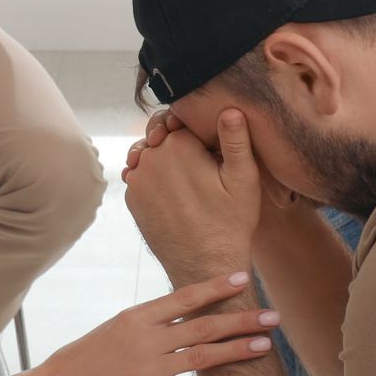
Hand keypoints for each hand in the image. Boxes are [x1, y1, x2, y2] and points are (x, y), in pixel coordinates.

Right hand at [37, 271, 283, 375]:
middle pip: (204, 326)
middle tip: (273, 316)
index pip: (184, 297)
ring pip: (203, 356)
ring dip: (238, 351)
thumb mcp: (116, 328)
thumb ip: (151, 322)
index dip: (216, 287)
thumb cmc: (87, 357)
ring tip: (266, 345)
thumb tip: (186, 311)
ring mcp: (149, 371)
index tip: (243, 278)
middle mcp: (146, 341)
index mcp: (136, 318)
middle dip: (242, 320)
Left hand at [122, 107, 264, 285]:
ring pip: (149, 155)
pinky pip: (141, 177)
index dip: (196, 130)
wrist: (205, 266)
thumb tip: (230, 109)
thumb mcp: (244, 179)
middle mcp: (151, 157)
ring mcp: (137, 178)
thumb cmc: (231, 223)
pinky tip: (175, 195)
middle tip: (200, 167)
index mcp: (179, 144)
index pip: (182, 119)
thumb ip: (235, 140)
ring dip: (164, 161)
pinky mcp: (131, 198)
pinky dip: (154, 180)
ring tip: (188, 182)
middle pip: (162, 136)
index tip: (207, 147)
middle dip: (178, 143)